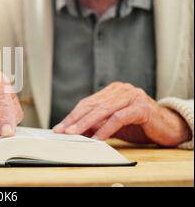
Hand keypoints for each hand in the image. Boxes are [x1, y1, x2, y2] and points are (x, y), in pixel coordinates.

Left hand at [53, 82, 191, 146]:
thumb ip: (97, 124)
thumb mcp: (114, 124)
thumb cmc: (140, 125)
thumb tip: (75, 131)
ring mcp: (133, 96)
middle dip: (75, 119)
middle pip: (92, 105)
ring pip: (103, 110)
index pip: (88, 102)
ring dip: (86, 124)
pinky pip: (118, 118)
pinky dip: (106, 129)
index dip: (72, 115)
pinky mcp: (142, 107)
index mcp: (113, 90)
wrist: (169, 128)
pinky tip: (96, 139)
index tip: (60, 127)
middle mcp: (122, 90)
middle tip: (63, 131)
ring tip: (74, 134)